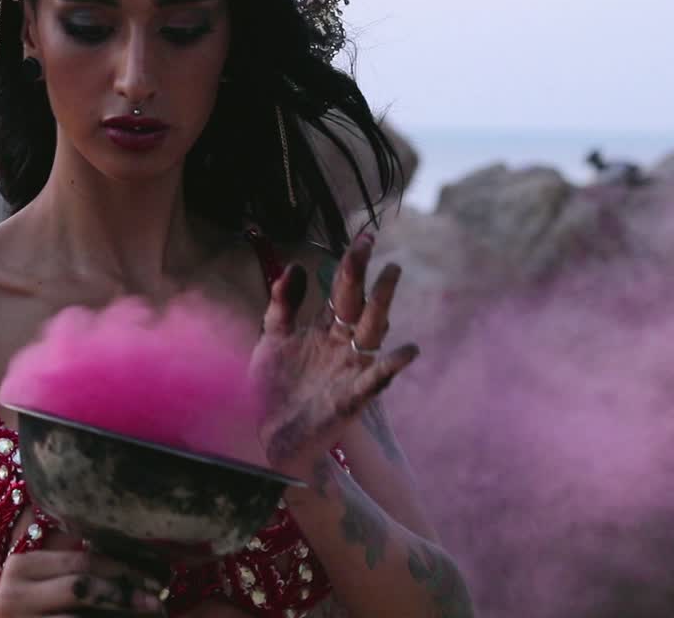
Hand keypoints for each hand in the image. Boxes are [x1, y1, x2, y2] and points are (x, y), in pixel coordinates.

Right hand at [0, 550, 163, 616]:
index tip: (153, 578)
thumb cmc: (25, 606)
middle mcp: (16, 594)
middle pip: (81, 588)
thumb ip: (70, 565)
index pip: (81, 561)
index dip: (120, 569)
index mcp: (23, 566)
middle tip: (157, 603)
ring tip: (150, 617)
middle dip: (124, 595)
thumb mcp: (37, 580)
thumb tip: (131, 560)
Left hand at [251, 233, 418, 478]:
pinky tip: (408, 351)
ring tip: (390, 275)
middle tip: (369, 242)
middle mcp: (341, 346)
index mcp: (323, 330)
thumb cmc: (270, 389)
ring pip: (372, 331)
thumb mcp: (271, 339)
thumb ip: (282, 304)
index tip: (364, 237)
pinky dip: (392, 365)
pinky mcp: (351, 399)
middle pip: (358, 304)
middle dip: (365, 273)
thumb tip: (296, 266)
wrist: (265, 437)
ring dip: (381, 303)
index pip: (342, 290)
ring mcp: (349, 370)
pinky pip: (376, 379)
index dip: (352, 264)